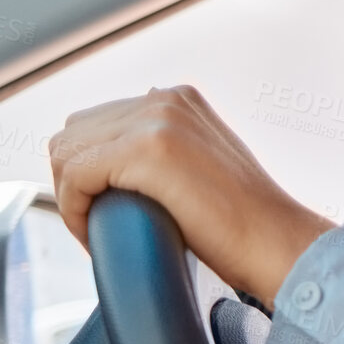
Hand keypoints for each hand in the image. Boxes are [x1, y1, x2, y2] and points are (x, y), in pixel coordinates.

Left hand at [49, 85, 334, 306]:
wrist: (277, 243)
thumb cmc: (245, 222)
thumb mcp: (204, 164)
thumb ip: (170, 148)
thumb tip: (126, 164)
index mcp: (177, 99)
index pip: (95, 123)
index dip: (89, 172)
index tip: (106, 209)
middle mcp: (165, 100)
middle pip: (73, 134)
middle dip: (75, 183)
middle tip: (98, 223)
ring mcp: (157, 120)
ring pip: (66, 154)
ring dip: (72, 198)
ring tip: (99, 231)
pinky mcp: (148, 149)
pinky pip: (75, 177)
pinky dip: (75, 211)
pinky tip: (97, 234)